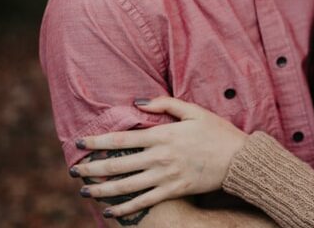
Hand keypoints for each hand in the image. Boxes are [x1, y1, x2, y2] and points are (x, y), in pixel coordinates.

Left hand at [71, 97, 248, 218]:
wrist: (238, 159)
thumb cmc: (217, 132)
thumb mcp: (194, 111)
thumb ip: (166, 104)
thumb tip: (138, 101)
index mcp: (163, 134)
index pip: (122, 138)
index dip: (97, 141)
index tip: (79, 143)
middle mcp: (159, 157)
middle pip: (117, 164)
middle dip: (92, 168)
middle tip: (74, 171)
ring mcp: (165, 176)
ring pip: (125, 186)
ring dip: (101, 190)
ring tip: (84, 191)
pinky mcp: (173, 191)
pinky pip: (143, 202)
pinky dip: (124, 208)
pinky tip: (109, 211)